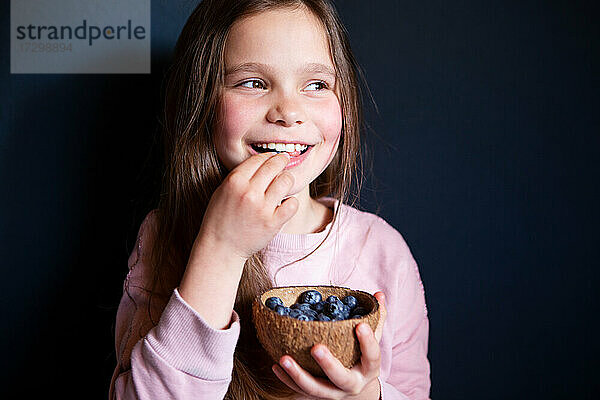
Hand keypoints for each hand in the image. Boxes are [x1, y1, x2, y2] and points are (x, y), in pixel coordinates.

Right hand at [192, 152, 298, 260]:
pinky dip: (291, 202)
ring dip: (287, 180)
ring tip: (285, 183)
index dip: (268, 156)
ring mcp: (262, 208)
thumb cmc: (220, 219)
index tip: (273, 157)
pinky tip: (286, 203)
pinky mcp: (273, 223)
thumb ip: (240, 177)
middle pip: (274, 166)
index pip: (258, 159)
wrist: (220, 248)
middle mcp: (249, 193)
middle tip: (285, 160)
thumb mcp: (222, 191)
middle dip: (281, 160)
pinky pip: (292, 204)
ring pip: (286, 181)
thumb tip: (261, 162)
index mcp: (234, 182)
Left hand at [272, 292, 386, 398]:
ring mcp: (333, 393)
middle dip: (328, 364)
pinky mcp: (317, 396)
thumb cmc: (362, 356)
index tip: (360, 325)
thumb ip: (376, 318)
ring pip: (315, 388)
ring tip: (283, 359)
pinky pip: (300, 390)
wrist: (356, 388)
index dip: (368, 341)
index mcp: (369, 369)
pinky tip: (276, 365)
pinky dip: (287, 379)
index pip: (372, 356)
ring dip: (298, 374)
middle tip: (316, 348)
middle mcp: (352, 384)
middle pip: (341, 377)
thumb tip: (378, 294)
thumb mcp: (373, 340)